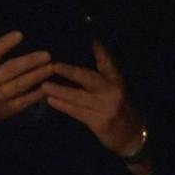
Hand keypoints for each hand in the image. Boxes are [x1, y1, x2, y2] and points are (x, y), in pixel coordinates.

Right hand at [0, 30, 53, 152]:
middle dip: (31, 61)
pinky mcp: (3, 112)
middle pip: (11, 69)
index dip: (5, 44)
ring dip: (37, 75)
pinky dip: (36, 94)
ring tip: (51, 67)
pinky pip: (22, 102)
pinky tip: (46, 87)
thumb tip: (11, 49)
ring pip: (20, 85)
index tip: (19, 35)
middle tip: (47, 55)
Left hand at [42, 41, 145, 158]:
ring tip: (44, 85)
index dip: (97, 49)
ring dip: (59, 90)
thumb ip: (102, 73)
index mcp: (116, 79)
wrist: (131, 135)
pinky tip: (50, 101)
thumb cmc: (118, 108)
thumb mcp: (114, 88)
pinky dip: (62, 106)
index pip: (106, 61)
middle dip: (69, 71)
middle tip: (52, 65)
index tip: (84, 39)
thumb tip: (83, 54)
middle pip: (88, 77)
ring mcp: (106, 106)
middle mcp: (112, 90)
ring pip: (78, 96)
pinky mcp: (99, 122)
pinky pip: (76, 112)